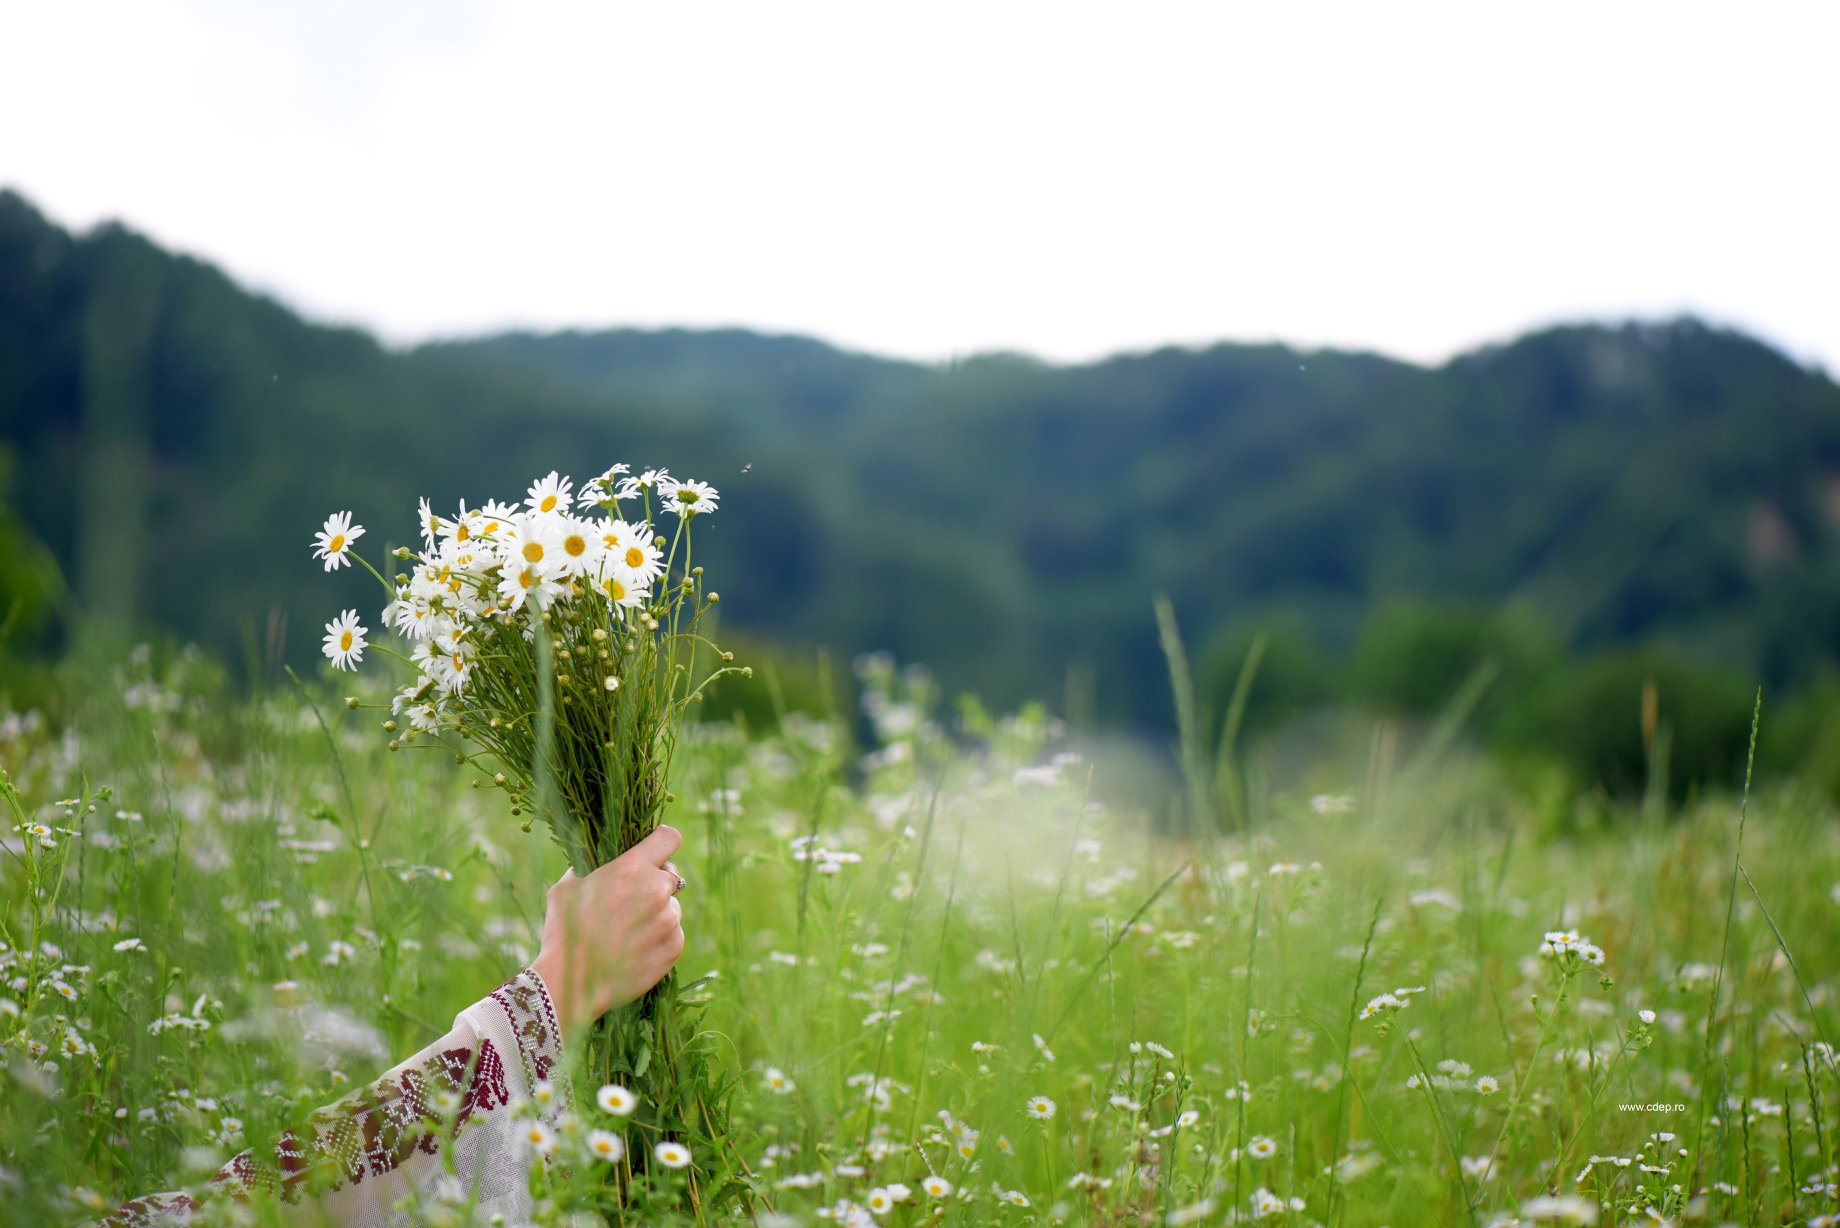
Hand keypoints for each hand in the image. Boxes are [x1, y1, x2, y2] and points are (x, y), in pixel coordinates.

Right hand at [530, 825, 685, 1039]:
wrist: (571, 983)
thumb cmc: (564, 932)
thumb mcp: (568, 887)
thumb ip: (592, 868)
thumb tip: (602, 862)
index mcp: (632, 868)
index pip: (669, 838)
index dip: (661, 844)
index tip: (654, 852)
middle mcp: (657, 890)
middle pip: (670, 875)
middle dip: (654, 883)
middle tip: (632, 901)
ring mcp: (669, 920)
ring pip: (671, 907)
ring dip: (656, 913)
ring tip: (627, 932)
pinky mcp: (674, 947)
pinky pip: (673, 934)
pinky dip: (659, 939)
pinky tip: (634, 950)